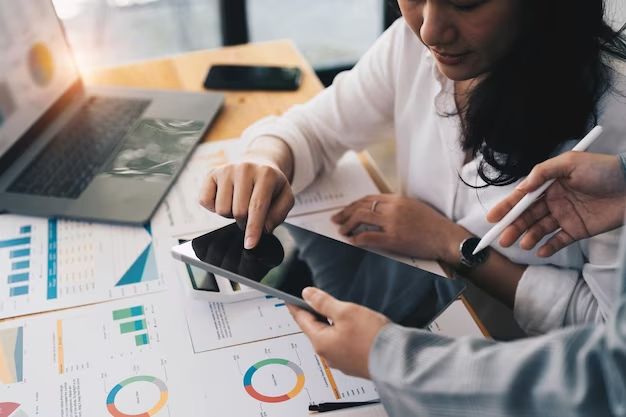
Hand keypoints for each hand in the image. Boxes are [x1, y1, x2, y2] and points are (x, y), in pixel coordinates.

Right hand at [199, 138, 294, 248]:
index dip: (253, 228)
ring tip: (239, 203)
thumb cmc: (271, 185)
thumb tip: (263, 228)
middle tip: (250, 215)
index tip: (250, 244)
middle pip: (238, 211)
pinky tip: (225, 199)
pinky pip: (205, 201)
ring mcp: (226, 169)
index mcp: (266, 174)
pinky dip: (213, 207)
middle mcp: (244, 168)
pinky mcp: (211, 173)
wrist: (258, 163)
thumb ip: (278, 214)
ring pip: (221, 209)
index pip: (257, 206)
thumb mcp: (285, 198)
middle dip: (245, 221)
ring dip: (230, 214)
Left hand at [287, 287, 388, 378]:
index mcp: (321, 342)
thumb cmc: (371, 338)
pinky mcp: (354, 363)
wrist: (396, 360)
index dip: (296, 307)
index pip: (302, 321)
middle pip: (316, 330)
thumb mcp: (345, 311)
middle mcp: (328, 355)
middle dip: (315, 315)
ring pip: (330, 338)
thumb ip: (324, 302)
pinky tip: (353, 328)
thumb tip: (307, 294)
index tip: (289, 300)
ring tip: (337, 312)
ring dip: (330, 324)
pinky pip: (342, 345)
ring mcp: (341, 361)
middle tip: (314, 301)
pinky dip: (342, 334)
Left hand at [331, 194, 469, 262]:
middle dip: (345, 213)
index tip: (345, 210)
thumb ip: (396, 206)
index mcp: (398, 199)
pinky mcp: (394, 238)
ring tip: (341, 231)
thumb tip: (379, 211)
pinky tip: (352, 241)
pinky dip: (358, 238)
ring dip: (348, 224)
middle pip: (361, 206)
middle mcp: (393, 208)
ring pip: (362, 218)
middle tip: (336, 220)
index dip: (354, 204)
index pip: (369, 198)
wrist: (447, 238)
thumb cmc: (433, 225)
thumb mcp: (414, 207)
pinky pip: (369, 236)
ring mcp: (393, 223)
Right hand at [487, 152, 625, 256]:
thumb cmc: (603, 169)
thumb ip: (542, 173)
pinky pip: (559, 241)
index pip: (523, 197)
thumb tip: (522, 188)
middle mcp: (554, 200)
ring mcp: (565, 216)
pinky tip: (540, 251)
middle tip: (503, 238)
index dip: (507, 207)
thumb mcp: (570, 162)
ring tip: (523, 244)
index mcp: (549, 184)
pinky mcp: (578, 230)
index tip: (493, 218)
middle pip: (528, 216)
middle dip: (513, 227)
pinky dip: (548, 247)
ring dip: (529, 236)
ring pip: (540, 229)